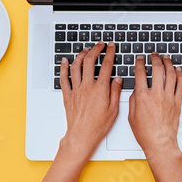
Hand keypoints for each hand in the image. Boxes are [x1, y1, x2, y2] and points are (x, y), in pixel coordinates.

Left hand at [59, 41, 121, 158]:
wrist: (82, 136)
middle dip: (95, 49)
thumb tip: (117, 79)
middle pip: (90, 61)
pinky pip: (63, 78)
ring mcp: (76, 90)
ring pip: (76, 66)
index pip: (106, 65)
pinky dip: (63, 68)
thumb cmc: (98, 126)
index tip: (111, 47)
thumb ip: (116, 91)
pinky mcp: (67, 95)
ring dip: (81, 55)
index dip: (109, 53)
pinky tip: (65, 61)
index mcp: (100, 89)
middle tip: (99, 45)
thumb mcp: (114, 109)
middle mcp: (87, 86)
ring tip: (85, 50)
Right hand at [128, 53, 181, 160]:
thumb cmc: (145, 133)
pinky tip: (178, 70)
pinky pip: (181, 85)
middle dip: (155, 59)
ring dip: (168, 63)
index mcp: (143, 97)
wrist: (160, 143)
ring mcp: (169, 98)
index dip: (139, 63)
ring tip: (166, 58)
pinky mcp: (177, 102)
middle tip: (154, 55)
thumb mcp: (131, 116)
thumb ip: (133, 99)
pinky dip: (180, 75)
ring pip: (171, 74)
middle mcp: (156, 95)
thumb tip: (136, 89)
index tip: (139, 59)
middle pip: (157, 69)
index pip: (140, 73)